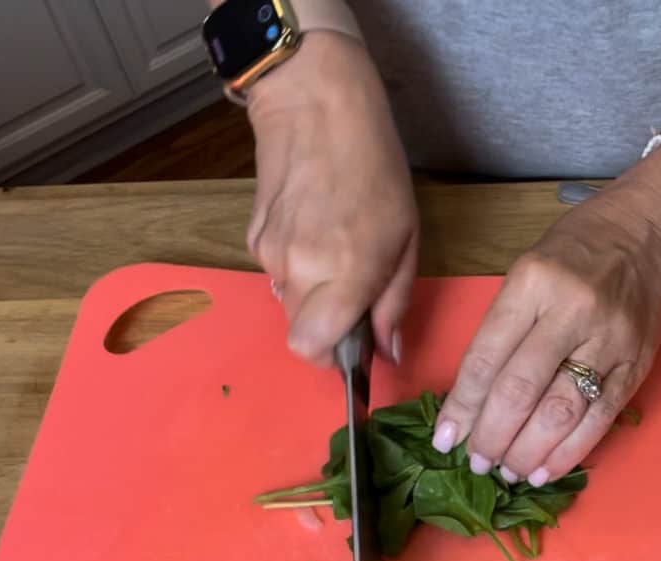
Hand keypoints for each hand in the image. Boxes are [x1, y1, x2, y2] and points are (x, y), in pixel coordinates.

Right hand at [244, 31, 417, 365]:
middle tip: (352, 289)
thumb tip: (387, 352)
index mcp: (345, 273)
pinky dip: (294, 265)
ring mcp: (270, 254)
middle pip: (299, 332)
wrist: (316, 105)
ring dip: (311, 292)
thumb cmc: (374, 166)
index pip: (311, 349)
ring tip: (334, 246)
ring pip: (286, 303)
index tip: (352, 340)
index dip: (331, 355)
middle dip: (325, 323)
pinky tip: (313, 227)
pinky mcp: (253, 237)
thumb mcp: (407, 236)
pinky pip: (275, 273)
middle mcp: (299, 271)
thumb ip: (395, 301)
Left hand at [432, 174, 660, 484]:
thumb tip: (471, 400)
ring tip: (506, 471)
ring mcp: (608, 339)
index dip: (462, 406)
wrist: (649, 233)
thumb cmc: (576, 252)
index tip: (445, 440)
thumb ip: (501, 331)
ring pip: (560, 410)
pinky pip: (599, 418)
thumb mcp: (526, 273)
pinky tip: (544, 470)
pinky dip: (568, 452)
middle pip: (520, 389)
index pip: (487, 357)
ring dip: (527, 451)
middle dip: (492, 436)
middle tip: (476, 462)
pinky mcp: (636, 364)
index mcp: (532, 283)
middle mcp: (571, 311)